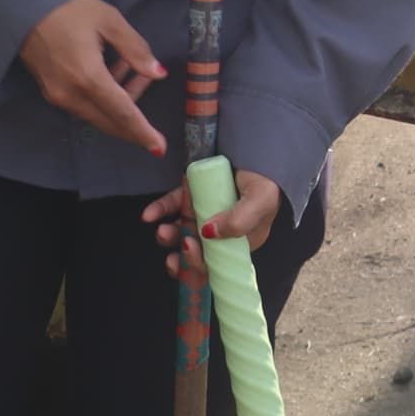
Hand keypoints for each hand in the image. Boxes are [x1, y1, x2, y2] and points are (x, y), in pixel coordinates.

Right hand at [18, 0, 166, 155]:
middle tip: (148, 81)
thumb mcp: (110, 21)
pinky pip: (84, 105)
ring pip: (97, 113)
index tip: (160, 148)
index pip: (122, 114)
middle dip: (135, 114)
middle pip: (110, 120)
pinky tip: (112, 69)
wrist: (25, 8)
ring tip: (133, 67)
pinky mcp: (51, 93)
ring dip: (120, 100)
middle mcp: (71, 95)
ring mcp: (58, 97)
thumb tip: (158, 73)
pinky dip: (103, 97)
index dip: (143, 131)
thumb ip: (136, 50)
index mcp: (88, 78)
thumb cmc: (70, 9)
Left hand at [144, 166, 281, 278]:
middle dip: (179, 251)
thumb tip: (207, 233)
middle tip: (170, 240)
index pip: (215, 263)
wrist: (258, 149)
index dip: (196, 266)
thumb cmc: (266, 180)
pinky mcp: (192, 196)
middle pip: (196, 251)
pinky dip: (160, 211)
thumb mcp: (260, 202)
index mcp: (238, 242)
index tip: (183, 258)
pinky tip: (149, 214)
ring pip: (182, 231)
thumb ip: (239, 222)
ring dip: (168, 235)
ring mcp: (204, 214)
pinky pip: (173, 207)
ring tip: (161, 229)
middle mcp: (219, 233)